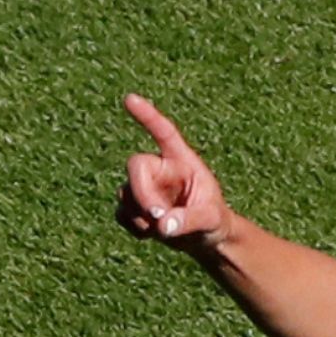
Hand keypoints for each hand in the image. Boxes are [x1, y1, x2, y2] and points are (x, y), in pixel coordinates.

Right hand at [115, 94, 231, 254]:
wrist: (205, 238)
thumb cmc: (213, 220)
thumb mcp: (211, 220)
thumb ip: (190, 220)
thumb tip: (163, 225)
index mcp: (182, 160)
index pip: (164, 133)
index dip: (148, 116)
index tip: (130, 98)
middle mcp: (159, 168)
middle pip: (135, 166)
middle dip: (143, 193)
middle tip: (158, 216)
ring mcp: (143, 186)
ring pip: (126, 194)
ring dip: (141, 216)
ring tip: (165, 229)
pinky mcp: (132, 205)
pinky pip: (122, 214)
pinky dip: (136, 227)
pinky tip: (152, 233)